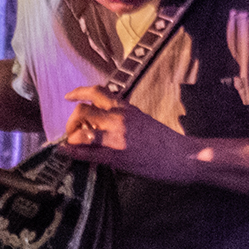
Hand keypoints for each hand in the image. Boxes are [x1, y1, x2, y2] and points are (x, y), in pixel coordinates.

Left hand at [62, 87, 198, 183]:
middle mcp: (119, 118)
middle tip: (72, 132)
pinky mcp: (116, 156)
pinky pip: (87, 152)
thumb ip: (124, 118)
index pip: (97, 92)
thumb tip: (105, 124)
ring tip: (72, 144)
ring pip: (81, 130)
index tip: (69, 97)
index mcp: (126, 108)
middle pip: (82, 110)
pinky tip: (65, 152)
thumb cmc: (166, 141)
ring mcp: (116, 137)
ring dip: (71, 137)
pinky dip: (72, 152)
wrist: (183, 156)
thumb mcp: (143, 120)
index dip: (79, 92)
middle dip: (71, 121)